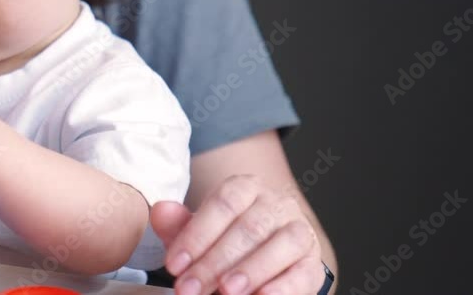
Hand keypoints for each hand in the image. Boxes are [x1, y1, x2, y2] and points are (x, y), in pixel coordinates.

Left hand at [152, 175, 324, 294]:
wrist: (265, 257)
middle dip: (214, 262)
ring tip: (226, 290)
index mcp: (245, 188)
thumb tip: (160, 211)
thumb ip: (178, 224)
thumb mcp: (199, 232)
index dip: (197, 235)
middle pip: (247, 228)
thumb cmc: (225, 241)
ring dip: (251, 270)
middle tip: (189, 288)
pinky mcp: (313, 263)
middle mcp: (276, 204)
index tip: (174, 264)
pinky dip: (284, 287)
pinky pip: (303, 272)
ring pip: (281, 244)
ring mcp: (299, 230)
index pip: (223, 204)